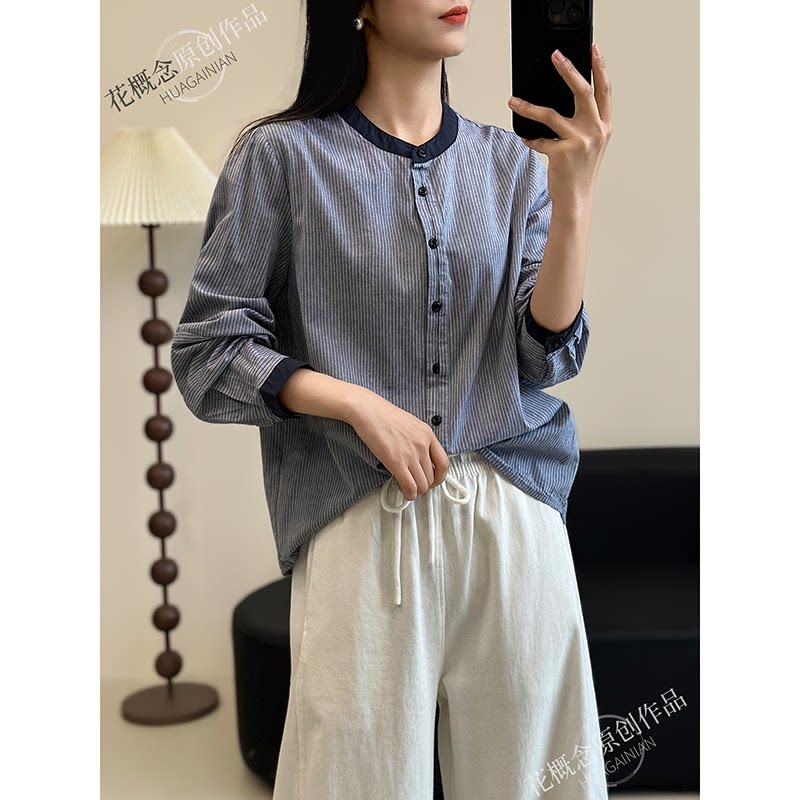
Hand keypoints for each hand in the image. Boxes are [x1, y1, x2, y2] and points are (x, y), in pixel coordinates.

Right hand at [345, 389, 449, 500]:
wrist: (368, 410)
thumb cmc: (383, 415)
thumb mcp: (410, 424)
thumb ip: (418, 440)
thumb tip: (419, 458)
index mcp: (428, 434)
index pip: (443, 462)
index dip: (440, 477)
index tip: (434, 480)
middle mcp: (423, 444)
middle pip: (432, 477)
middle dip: (425, 486)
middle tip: (417, 486)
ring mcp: (411, 454)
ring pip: (422, 485)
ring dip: (416, 492)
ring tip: (408, 489)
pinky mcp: (397, 462)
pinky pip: (410, 486)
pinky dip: (408, 494)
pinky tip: (403, 491)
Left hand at [507, 43, 612, 206]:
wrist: (576, 200)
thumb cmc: (579, 172)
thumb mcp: (589, 145)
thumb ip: (583, 123)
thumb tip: (561, 101)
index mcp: (604, 126)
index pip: (604, 90)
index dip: (599, 68)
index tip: (593, 49)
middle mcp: (595, 131)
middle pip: (583, 91)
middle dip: (568, 70)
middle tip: (555, 55)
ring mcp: (580, 141)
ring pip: (550, 114)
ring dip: (528, 107)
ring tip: (513, 101)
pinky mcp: (562, 152)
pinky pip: (539, 139)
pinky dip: (530, 138)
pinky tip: (525, 138)